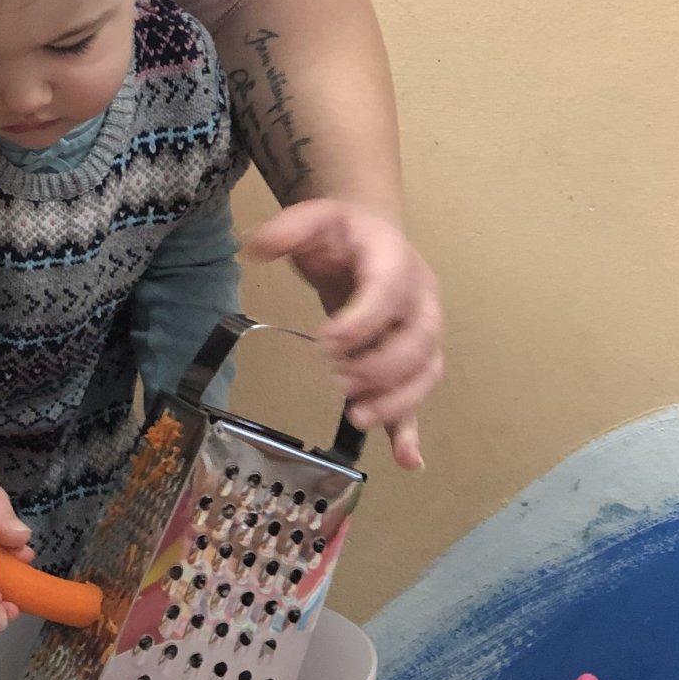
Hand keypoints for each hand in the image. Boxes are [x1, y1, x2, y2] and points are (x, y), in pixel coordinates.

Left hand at [246, 200, 442, 469]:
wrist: (371, 240)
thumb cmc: (341, 236)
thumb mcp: (313, 219)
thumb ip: (287, 229)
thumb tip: (253, 247)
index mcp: (394, 260)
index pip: (389, 290)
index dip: (363, 320)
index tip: (326, 342)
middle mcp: (420, 299)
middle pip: (417, 340)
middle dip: (379, 366)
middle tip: (336, 377)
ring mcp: (422, 333)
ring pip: (425, 373)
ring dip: (396, 401)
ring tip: (356, 417)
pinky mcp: (414, 361)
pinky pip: (419, 398)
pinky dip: (412, 430)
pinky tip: (406, 460)